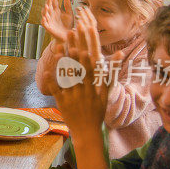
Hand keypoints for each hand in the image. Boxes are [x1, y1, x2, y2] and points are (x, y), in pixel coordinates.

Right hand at [41, 0, 73, 42]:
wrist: (68, 36)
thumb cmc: (68, 25)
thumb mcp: (69, 14)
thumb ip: (68, 6)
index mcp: (57, 11)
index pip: (54, 2)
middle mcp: (52, 15)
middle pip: (49, 6)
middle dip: (48, 2)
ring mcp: (49, 21)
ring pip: (45, 14)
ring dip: (45, 10)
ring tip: (47, 6)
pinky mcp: (48, 27)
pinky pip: (44, 23)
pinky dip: (43, 19)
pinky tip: (45, 16)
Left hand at [51, 19, 108, 168]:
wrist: (87, 131)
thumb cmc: (97, 110)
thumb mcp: (107, 93)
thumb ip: (112, 74)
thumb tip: (122, 55)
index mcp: (94, 88)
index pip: (90, 71)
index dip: (86, 58)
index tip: (84, 46)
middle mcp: (84, 91)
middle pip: (78, 69)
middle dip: (73, 52)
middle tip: (69, 37)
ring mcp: (72, 96)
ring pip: (66, 77)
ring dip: (61, 63)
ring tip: (57, 49)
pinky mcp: (62, 102)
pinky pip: (56, 90)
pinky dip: (51, 81)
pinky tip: (47, 70)